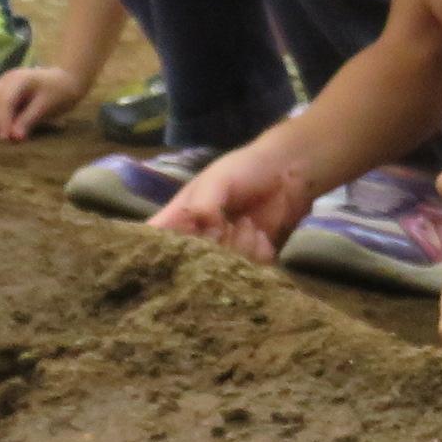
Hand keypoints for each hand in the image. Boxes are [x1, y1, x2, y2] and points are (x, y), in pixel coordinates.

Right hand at [0, 62, 86, 142]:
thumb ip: (29, 119)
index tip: (6, 138)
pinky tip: (5, 127)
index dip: (3, 120)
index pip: (4, 100)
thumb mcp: (48, 106)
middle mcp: (7, 79)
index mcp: (20, 79)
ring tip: (3, 133)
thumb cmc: (60, 92)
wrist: (65, 80)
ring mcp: (2, 83)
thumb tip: (14, 137)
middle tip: (4, 136)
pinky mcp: (2, 91)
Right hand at [151, 143, 315, 262]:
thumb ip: (204, 205)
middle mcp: (195, 243)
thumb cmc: (244, 170)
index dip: (158, 255)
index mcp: (177, 221)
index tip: (181, 247)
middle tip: (229, 224)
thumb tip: (206, 234)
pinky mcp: (250, 262)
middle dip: (215, 247)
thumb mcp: (217, 180)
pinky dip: (259, 253)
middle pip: (191, 266)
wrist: (287, 173)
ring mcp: (223, 255)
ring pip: (223, 272)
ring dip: (241, 246)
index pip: (154, 245)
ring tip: (249, 223)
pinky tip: (262, 234)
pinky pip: (251, 272)